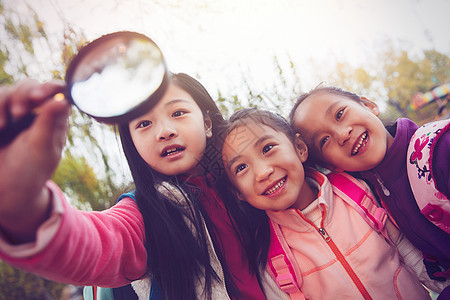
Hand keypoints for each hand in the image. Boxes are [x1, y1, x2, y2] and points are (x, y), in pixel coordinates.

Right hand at [0, 79, 69, 241]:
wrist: (4, 189)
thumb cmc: (29, 171)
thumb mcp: (40, 148)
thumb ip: (48, 123)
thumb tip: (63, 100)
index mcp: (53, 118)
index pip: (56, 91)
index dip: (49, 87)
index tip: (37, 98)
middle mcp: (34, 111)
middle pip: (29, 85)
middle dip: (22, 94)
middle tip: (19, 113)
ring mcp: (12, 113)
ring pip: (6, 91)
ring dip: (1, 103)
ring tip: (1, 126)